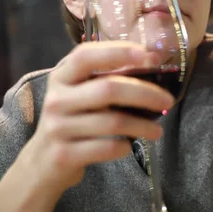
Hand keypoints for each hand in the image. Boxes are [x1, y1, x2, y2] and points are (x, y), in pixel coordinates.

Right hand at [0, 41, 174, 210]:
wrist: (43, 161)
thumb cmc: (75, 118)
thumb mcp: (81, 92)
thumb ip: (108, 78)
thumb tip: (154, 67)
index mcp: (62, 76)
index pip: (87, 55)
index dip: (121, 52)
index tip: (154, 58)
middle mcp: (56, 99)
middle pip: (108, 89)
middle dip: (145, 93)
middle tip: (168, 101)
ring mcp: (57, 127)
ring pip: (112, 122)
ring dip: (142, 125)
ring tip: (158, 131)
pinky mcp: (63, 155)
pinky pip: (106, 148)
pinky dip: (124, 147)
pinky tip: (130, 146)